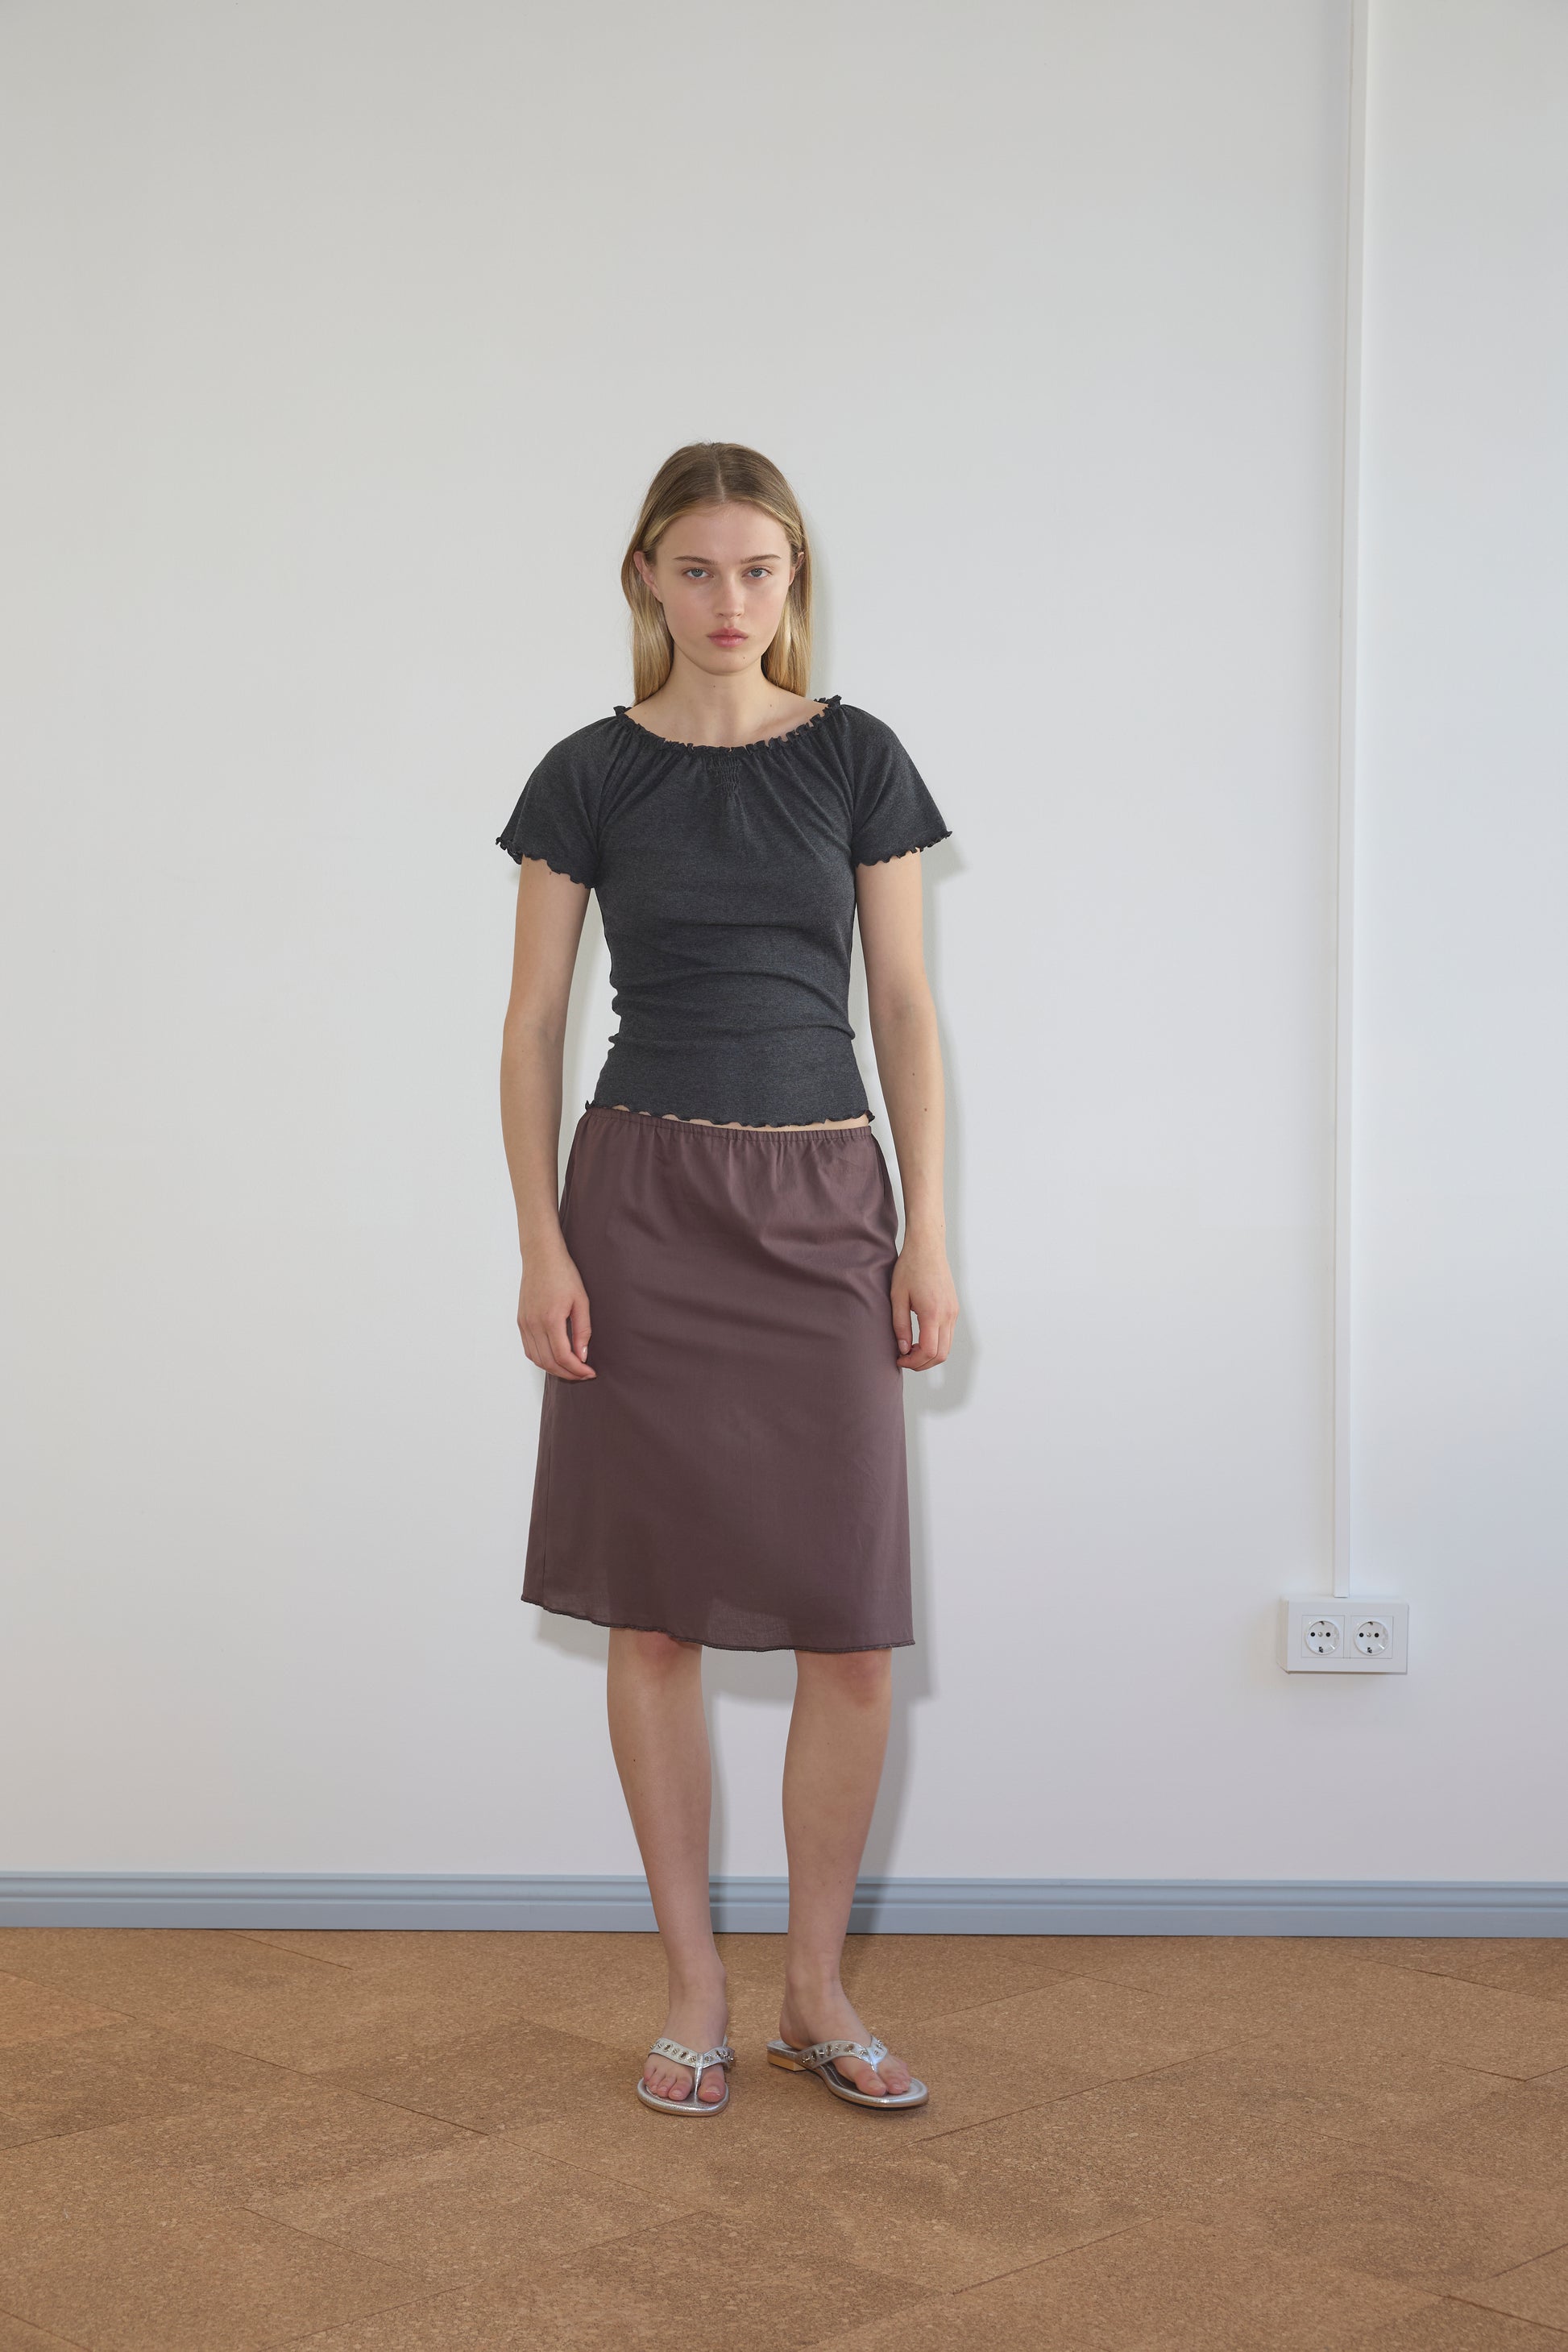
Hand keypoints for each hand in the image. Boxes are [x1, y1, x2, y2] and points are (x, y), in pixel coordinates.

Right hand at [518, 1245, 595, 1379]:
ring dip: (554, 1368)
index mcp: (550, 1319)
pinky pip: (529, 1349)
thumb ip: (582, 1330)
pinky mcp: (520, 1321)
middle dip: (567, 1373)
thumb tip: (583, 1355)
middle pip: (548, 1362)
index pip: (563, 1357)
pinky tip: (555, 1357)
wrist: (541, 1256)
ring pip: (536, 1359)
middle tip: (583, 1374)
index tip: (590, 1373)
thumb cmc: (563, 1274)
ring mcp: (524, 1323)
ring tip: (571, 1368)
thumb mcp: (581, 1300)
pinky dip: (541, 1359)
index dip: (577, 1370)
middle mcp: (533, 1324)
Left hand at [891, 1234, 957, 1370]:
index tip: (899, 1358)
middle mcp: (948, 1314)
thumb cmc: (909, 1268)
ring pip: (947, 1347)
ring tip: (910, 1349)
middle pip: (941, 1354)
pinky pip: (948, 1335)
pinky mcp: (954, 1309)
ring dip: (930, 1354)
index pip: (929, 1351)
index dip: (913, 1361)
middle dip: (922, 1363)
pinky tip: (920, 1338)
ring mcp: (954, 1312)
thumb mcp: (897, 1297)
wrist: (927, 1247)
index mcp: (932, 1312)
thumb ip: (900, 1325)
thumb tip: (904, 1349)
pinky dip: (936, 1344)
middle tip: (904, 1358)